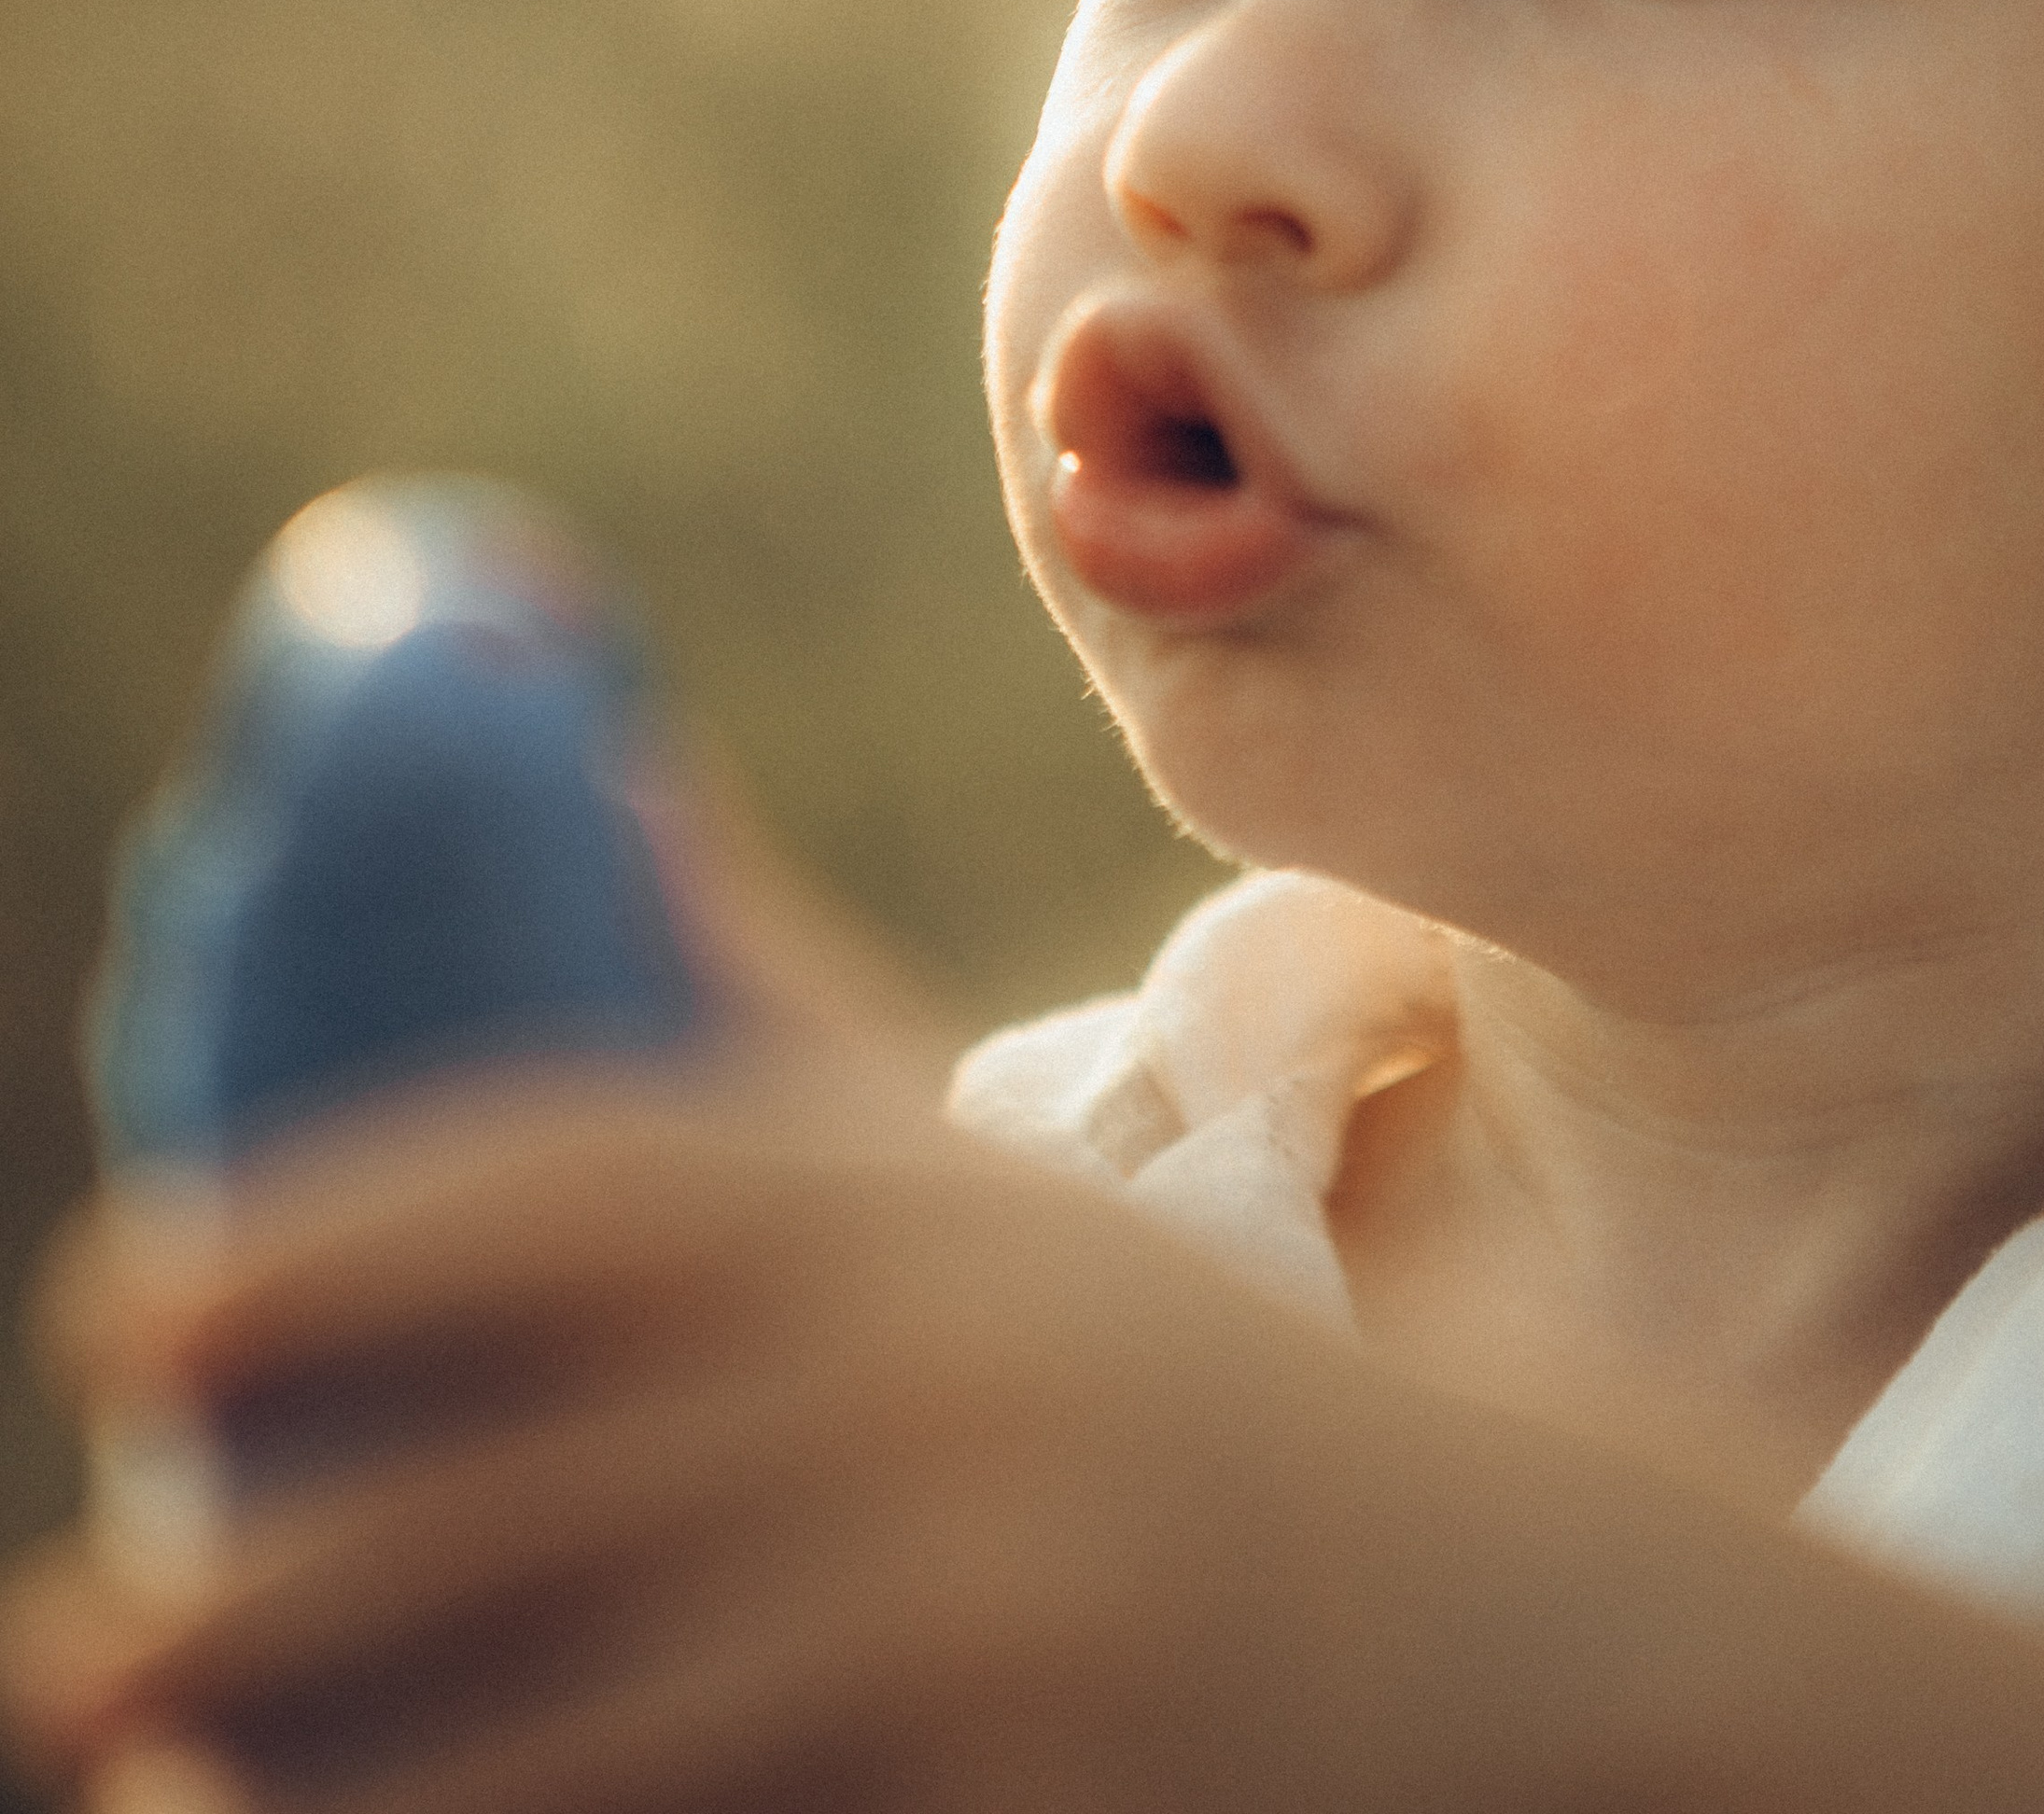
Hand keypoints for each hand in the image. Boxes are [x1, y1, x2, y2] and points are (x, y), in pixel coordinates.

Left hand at [0, 1044, 1618, 1813]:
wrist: (1488, 1600)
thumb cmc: (1161, 1376)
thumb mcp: (962, 1177)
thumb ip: (755, 993)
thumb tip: (557, 748)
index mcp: (894, 1206)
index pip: (569, 1183)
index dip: (323, 1234)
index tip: (120, 1303)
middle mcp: (929, 1392)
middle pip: (528, 1489)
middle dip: (265, 1578)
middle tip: (68, 1633)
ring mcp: (985, 1614)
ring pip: (588, 1720)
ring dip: (352, 1779)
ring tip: (160, 1788)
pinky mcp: (1029, 1794)